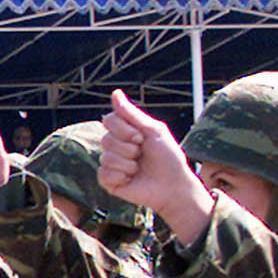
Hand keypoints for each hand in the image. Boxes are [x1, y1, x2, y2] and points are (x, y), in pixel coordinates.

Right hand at [100, 90, 212, 244]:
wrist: (173, 185)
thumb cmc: (167, 157)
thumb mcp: (153, 130)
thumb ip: (131, 113)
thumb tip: (115, 92)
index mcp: (125, 131)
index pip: (109, 120)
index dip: (123, 129)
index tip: (141, 137)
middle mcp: (115, 146)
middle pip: (106, 139)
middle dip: (128, 148)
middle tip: (142, 155)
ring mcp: (111, 164)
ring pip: (106, 157)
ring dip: (128, 164)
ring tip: (139, 168)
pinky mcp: (109, 181)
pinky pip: (104, 174)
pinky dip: (120, 176)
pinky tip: (130, 179)